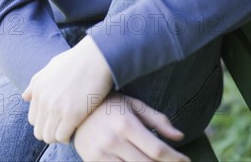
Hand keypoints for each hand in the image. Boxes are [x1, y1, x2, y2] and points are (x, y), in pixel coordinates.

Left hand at [22, 35, 112, 142]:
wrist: (96, 57)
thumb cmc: (76, 60)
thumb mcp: (51, 66)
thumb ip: (36, 82)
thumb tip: (24, 97)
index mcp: (38, 88)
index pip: (33, 119)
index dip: (45, 121)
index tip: (57, 119)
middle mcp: (44, 99)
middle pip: (39, 132)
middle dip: (51, 131)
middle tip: (64, 126)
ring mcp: (57, 108)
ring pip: (49, 137)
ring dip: (59, 136)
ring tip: (70, 127)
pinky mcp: (72, 114)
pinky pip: (62, 137)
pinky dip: (68, 136)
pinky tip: (76, 127)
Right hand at [73, 93, 190, 161]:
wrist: (74, 107)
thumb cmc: (109, 104)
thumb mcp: (133, 105)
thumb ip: (157, 120)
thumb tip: (179, 136)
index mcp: (125, 123)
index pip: (157, 149)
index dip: (175, 159)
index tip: (186, 160)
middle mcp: (113, 140)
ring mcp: (101, 153)